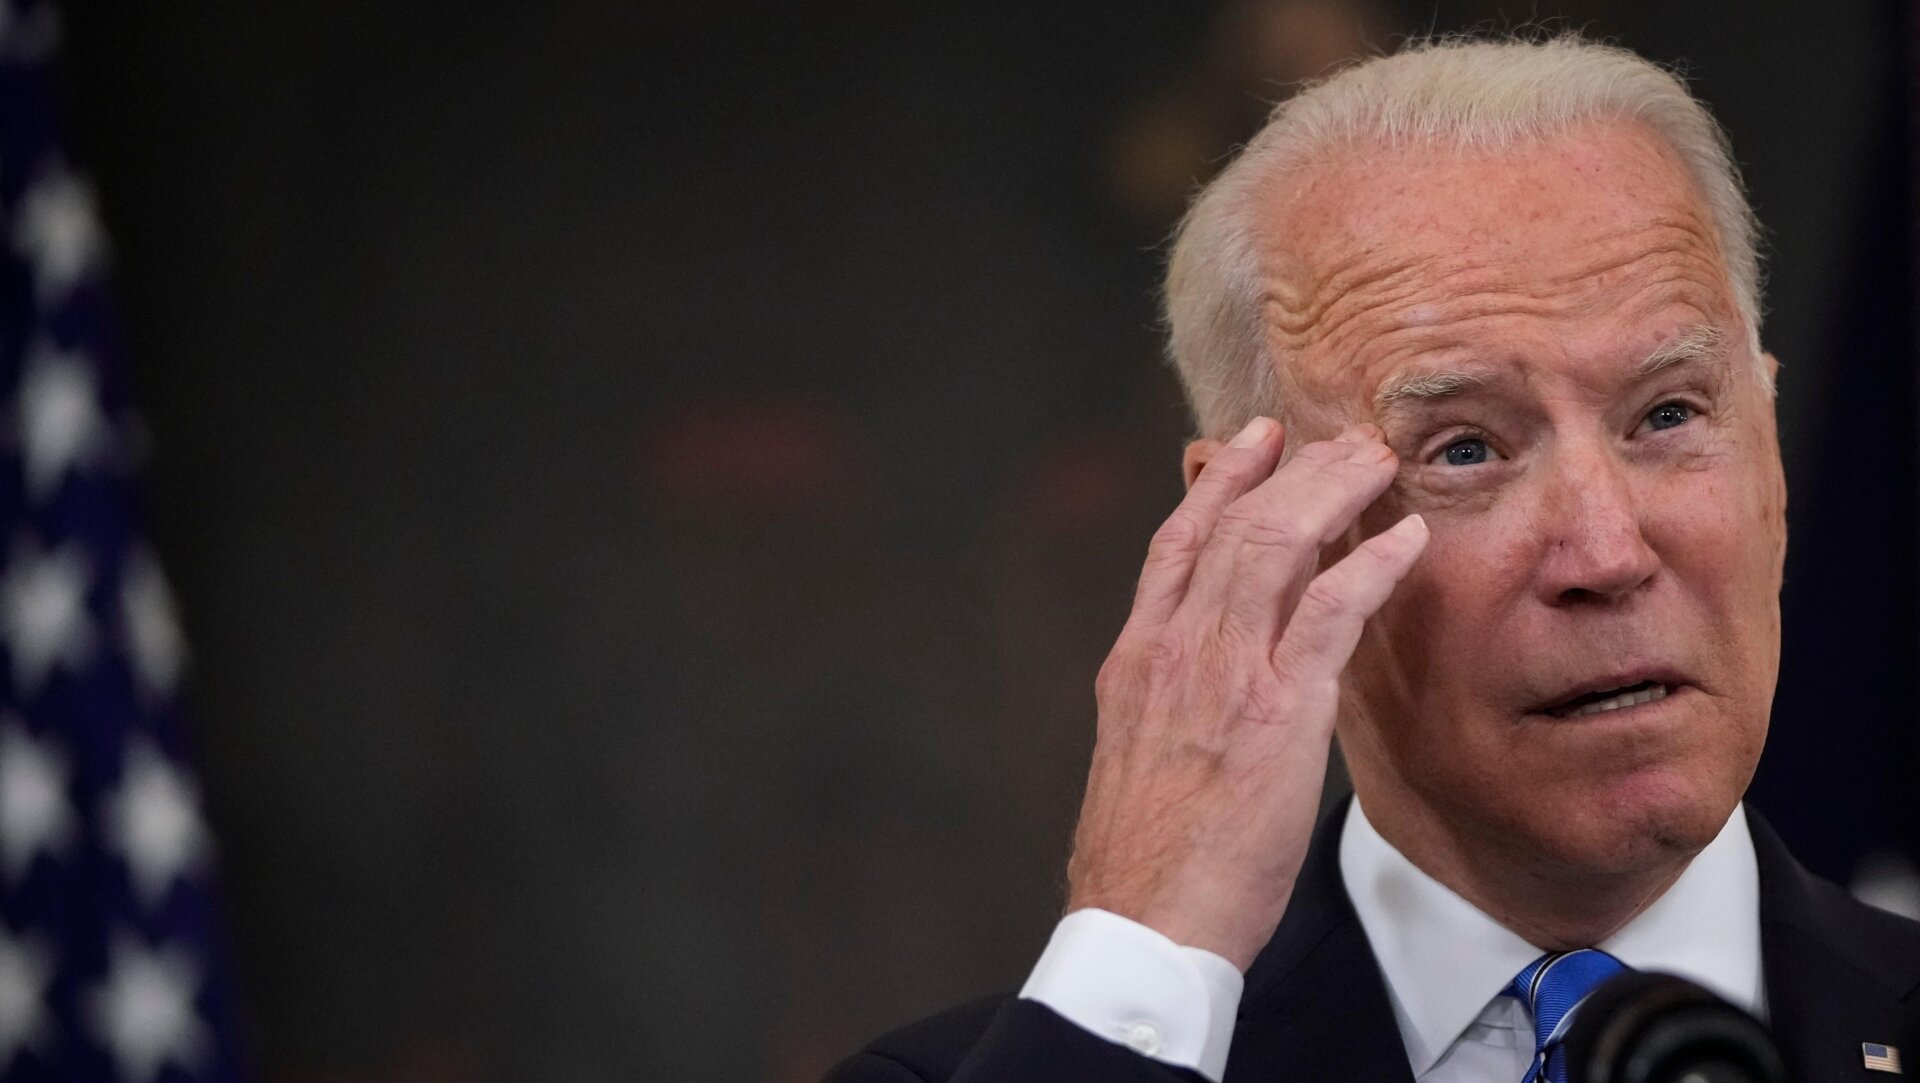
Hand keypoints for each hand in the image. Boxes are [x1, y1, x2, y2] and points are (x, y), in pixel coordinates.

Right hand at [1064, 417, 1427, 970]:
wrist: (1143, 920)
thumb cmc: (1143, 858)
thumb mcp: (1136, 756)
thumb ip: (1170, 702)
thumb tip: (1204, 688)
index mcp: (1137, 659)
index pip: (1176, 544)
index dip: (1216, 484)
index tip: (1249, 445)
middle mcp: (1174, 648)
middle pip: (1232, 525)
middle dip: (1289, 469)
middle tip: (1336, 437)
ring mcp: (1224, 674)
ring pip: (1276, 546)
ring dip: (1332, 493)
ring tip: (1377, 462)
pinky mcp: (1277, 711)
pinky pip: (1331, 613)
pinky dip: (1372, 566)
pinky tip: (1407, 539)